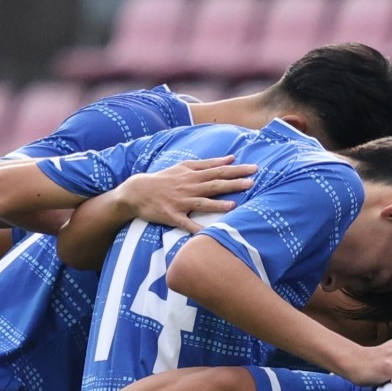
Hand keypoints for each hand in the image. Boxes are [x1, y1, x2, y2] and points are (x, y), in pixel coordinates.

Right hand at [112, 158, 255, 232]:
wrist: (137, 191)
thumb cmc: (164, 179)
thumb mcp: (185, 166)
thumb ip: (208, 163)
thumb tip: (231, 158)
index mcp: (193, 174)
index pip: (218, 170)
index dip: (236, 169)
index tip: (254, 168)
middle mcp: (189, 186)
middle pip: (214, 184)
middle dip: (233, 183)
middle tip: (252, 181)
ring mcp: (181, 202)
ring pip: (202, 202)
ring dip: (218, 203)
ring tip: (234, 203)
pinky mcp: (173, 216)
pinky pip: (186, 223)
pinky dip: (195, 228)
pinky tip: (206, 232)